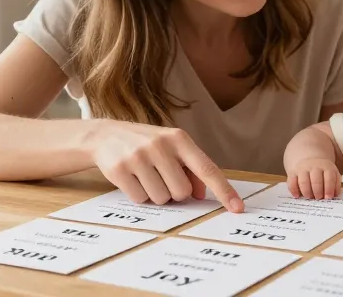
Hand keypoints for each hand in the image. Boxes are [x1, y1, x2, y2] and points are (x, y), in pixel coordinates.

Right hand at [88, 121, 242, 211]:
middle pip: (182, 192)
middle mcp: (161, 146)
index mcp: (179, 138)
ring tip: (146, 176)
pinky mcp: (120, 169)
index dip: (224, 190)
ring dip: (156, 194)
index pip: (207, 169)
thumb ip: (191, 168)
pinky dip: (139, 195)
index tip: (237, 207)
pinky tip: (132, 178)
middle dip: (175, 193)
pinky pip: (140, 199)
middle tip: (162, 177)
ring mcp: (139, 157)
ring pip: (162, 198)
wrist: (105, 135)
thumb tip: (203, 194)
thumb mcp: (171, 148)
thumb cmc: (147, 144)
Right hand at [287, 158, 340, 198]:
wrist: (308, 155)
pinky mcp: (292, 172)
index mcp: (326, 166)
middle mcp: (314, 166)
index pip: (329, 178)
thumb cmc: (322, 169)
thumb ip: (336, 183)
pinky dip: (294, 190)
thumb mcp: (332, 172)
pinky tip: (297, 196)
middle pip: (316, 181)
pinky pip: (291, 182)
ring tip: (309, 197)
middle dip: (318, 192)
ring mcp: (302, 168)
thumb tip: (335, 195)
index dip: (329, 189)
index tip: (328, 197)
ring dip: (307, 192)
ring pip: (303, 182)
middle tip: (318, 198)